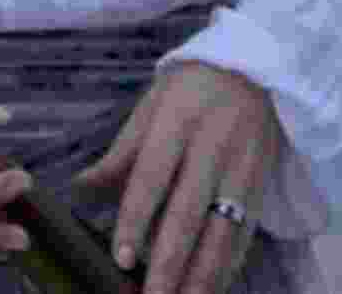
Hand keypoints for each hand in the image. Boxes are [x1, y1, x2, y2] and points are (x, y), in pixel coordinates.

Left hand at [72, 60, 281, 293]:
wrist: (255, 70)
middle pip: (188, 213)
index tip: (122, 258)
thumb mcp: (152, 105)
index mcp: (178, 121)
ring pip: (222, 233)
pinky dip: (227, 268)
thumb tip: (80, 189)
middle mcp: (212, 147)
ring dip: (201, 277)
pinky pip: (245, 236)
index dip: (137, 219)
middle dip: (169, 263)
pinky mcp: (261, 188)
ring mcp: (241, 170)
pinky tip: (210, 290)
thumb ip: (121, 153)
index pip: (152, 176)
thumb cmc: (191, 89)